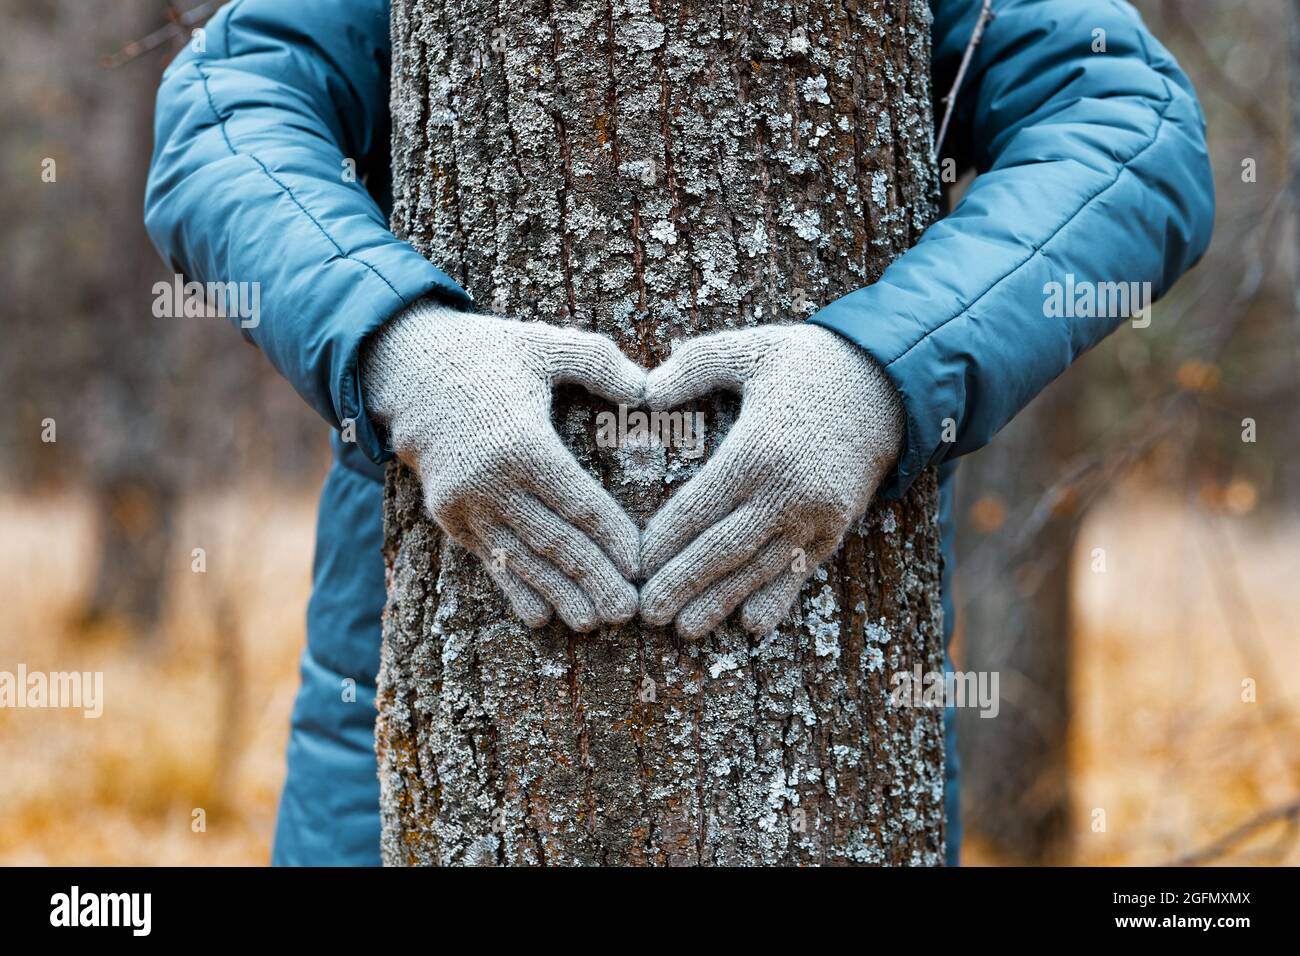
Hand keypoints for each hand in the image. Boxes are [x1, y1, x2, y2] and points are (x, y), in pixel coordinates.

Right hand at [363, 301, 645, 631]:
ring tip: (595, 621)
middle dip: (593, 579)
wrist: (407, 368)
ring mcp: (464, 503)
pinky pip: (488, 559)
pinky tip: (542, 617)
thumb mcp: (545, 344)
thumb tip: (649, 390)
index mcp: (520, 440)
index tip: (642, 561)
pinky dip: (514, 590)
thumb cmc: (490, 353)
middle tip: (629, 610)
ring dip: (559, 594)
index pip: (577, 501)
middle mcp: (489, 479)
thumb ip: (598, 361)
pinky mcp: (448, 516)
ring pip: (521, 559)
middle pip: (553, 540)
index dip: (611, 536)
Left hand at [639, 323, 903, 638]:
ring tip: (687, 629)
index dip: (665, 540)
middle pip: (724, 549)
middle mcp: (787, 490)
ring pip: (760, 569)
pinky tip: (752, 626)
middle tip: (648, 613)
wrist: (890, 382)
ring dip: (722, 602)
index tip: (634, 563)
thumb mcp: (750, 350)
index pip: (700, 507)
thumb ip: (694, 365)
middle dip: (683, 584)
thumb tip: (645, 390)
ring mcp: (815, 514)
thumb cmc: (807, 363)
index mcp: (758, 449)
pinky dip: (777, 599)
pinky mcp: (837, 527)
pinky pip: (801, 571)